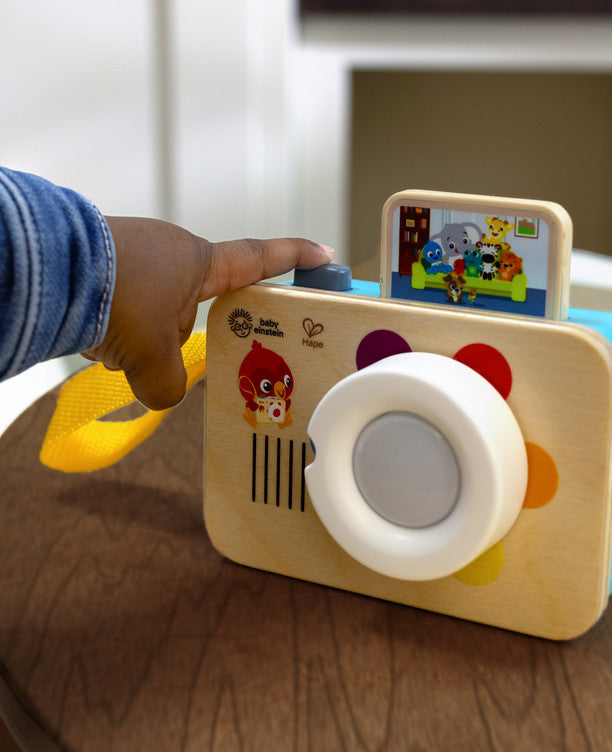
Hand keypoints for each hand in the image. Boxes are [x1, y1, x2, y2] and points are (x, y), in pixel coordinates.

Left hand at [82, 217, 332, 409]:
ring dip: (143, 339)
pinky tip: (99, 339)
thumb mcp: (152, 358)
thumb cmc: (112, 296)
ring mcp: (137, 256)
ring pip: (156, 313)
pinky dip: (116, 331)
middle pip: (198, 305)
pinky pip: (124, 308)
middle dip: (182, 335)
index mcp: (201, 261)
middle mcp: (172, 253)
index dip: (296, 258)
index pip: (260, 258)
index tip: (324, 254)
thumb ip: (170, 385)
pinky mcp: (105, 265)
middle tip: (168, 353)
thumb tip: (164, 394)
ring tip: (121, 350)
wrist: (44, 271)